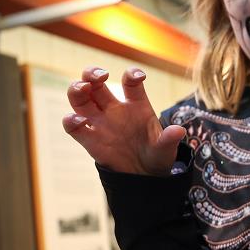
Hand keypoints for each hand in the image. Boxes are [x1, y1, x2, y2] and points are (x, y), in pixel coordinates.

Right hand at [62, 67, 185, 175]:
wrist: (144, 175)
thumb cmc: (157, 155)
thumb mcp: (166, 148)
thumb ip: (169, 139)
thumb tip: (179, 131)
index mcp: (137, 106)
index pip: (131, 83)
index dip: (132, 74)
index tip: (138, 76)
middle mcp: (115, 110)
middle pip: (96, 84)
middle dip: (92, 73)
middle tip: (100, 75)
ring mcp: (100, 123)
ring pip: (80, 99)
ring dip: (77, 89)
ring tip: (83, 88)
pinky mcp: (89, 139)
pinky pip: (73, 126)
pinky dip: (71, 121)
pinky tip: (79, 121)